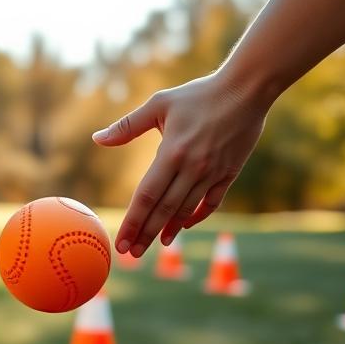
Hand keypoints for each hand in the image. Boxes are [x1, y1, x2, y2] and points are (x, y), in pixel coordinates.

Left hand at [92, 72, 268, 256]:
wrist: (247, 89)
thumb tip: (97, 139)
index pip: (147, 196)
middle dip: (146, 234)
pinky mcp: (229, 174)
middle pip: (164, 210)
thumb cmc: (198, 94)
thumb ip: (127, 126)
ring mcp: (212, 173)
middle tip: (131, 253)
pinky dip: (196, 216)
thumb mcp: (159, 104)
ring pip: (187, 210)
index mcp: (172, 153)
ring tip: (156, 244)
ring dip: (170, 230)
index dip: (133, 221)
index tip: (120, 241)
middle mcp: (192, 168)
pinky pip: (211, 203)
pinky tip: (184, 225)